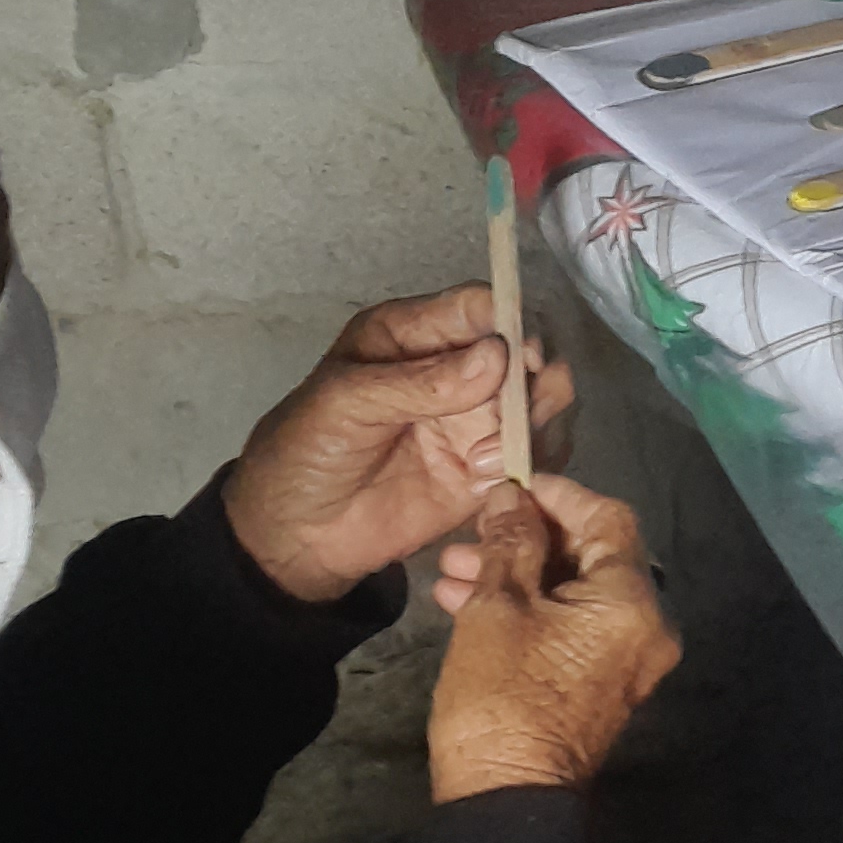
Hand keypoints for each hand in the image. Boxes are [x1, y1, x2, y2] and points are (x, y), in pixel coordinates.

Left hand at [223, 284, 578, 604]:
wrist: (297, 535)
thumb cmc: (304, 451)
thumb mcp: (345, 402)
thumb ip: (419, 382)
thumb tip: (497, 357)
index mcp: (416, 335)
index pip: (481, 307)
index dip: (511, 322)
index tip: (524, 355)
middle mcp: (458, 370)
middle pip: (529, 353)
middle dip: (537, 378)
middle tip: (520, 413)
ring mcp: (478, 421)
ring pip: (545, 403)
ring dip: (536, 425)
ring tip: (485, 459)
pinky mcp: (489, 470)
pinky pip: (538, 456)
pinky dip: (532, 464)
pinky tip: (487, 482)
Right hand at [426, 476, 679, 801]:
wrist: (505, 799)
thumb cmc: (502, 697)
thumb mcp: (497, 608)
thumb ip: (511, 542)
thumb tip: (511, 497)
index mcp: (633, 602)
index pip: (609, 519)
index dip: (558, 495)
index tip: (508, 488)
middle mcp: (646, 628)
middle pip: (593, 555)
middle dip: (527, 537)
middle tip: (471, 533)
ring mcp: (626, 659)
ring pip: (574, 592)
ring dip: (517, 572)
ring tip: (452, 569)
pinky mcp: (600, 682)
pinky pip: (571, 626)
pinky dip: (528, 608)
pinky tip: (464, 601)